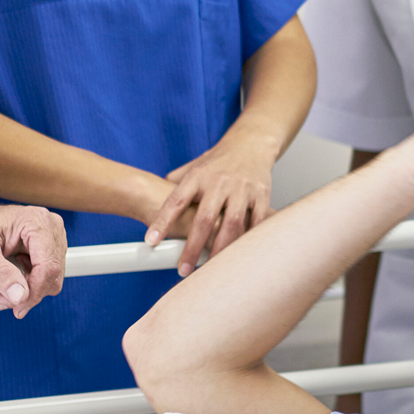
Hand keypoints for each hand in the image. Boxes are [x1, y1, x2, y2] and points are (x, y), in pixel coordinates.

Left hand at [0, 196, 66, 316]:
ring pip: (52, 277)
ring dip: (29, 291)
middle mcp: (49, 226)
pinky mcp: (46, 246)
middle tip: (1, 301)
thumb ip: (0, 273)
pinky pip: (47, 274)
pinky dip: (30, 284)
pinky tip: (11, 280)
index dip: (34, 292)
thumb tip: (20, 296)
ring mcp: (50, 236)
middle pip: (53, 273)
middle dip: (30, 294)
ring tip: (3, 290)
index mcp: (36, 221)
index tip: (15, 308)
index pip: (48, 266)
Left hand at [145, 136, 279, 275]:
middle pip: (204, 219)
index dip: (162, 221)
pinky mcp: (262, 195)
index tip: (151, 241)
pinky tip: (239, 255)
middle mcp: (219, 182)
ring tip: (212, 269)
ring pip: (231, 224)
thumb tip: (152, 203)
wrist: (251, 144)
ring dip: (220, 249)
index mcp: (198, 176)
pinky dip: (247, 240)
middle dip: (192, 247)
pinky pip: (255, 223)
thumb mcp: (193, 167)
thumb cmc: (218, 161)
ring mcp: (242, 189)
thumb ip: (174, 186)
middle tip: (183, 269)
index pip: (176, 201)